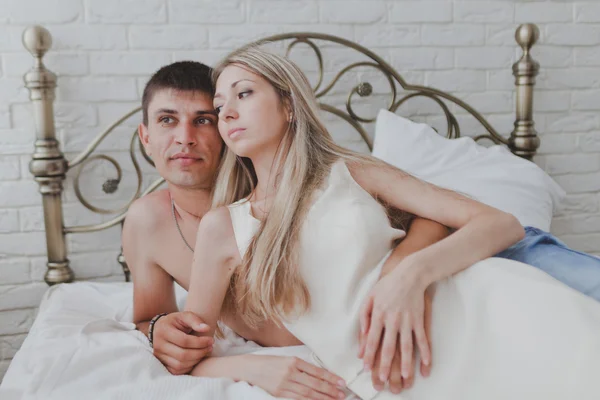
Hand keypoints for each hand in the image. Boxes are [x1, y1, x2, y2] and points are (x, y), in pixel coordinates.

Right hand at [152, 311, 213, 374]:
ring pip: (179, 365)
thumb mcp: (184, 316)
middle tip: (210, 347)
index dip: (200, 342)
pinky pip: (176, 371)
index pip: (184, 341)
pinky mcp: (161, 364)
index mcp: (163, 331)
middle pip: (182, 355)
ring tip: (204, 352)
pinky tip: (195, 359)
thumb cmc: (175, 322)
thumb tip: (206, 328)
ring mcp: (158, 356)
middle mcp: (158, 345)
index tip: (211, 340)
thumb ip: (195, 320)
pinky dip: (188, 367)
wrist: (160, 329)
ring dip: (196, 360)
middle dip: (200, 352)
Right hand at [245, 355, 346, 399]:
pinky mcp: (278, 393)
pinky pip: (297, 398)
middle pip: (314, 383)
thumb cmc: (267, 362)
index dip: (330, 377)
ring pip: (308, 393)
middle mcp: (290, 372)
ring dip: (323, 397)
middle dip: (330, 390)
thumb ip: (300, 366)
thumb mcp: (285, 359)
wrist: (248, 368)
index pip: (316, 371)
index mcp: (293, 360)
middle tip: (342, 394)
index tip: (341, 382)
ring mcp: (284, 383)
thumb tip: (319, 374)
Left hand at [358, 267, 433, 385]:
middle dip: (385, 364)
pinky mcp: (419, 319)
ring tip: (406, 377)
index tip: (366, 367)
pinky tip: (426, 364)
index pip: (372, 339)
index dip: (369, 354)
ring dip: (406, 363)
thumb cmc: (387, 285)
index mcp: (378, 315)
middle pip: (388, 346)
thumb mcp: (370, 297)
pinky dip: (425, 352)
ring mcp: (407, 320)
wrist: (409, 274)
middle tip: (384, 379)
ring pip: (406, 346)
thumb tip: (362, 336)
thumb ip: (364, 316)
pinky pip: (422, 338)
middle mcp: (392, 320)